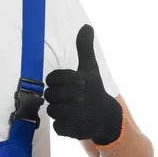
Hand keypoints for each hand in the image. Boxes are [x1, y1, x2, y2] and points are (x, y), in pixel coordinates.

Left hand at [45, 24, 122, 146]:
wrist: (108, 118)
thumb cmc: (94, 90)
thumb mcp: (90, 68)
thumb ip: (84, 48)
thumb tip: (86, 26)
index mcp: (79, 80)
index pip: (51, 78)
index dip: (57, 82)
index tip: (69, 85)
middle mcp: (78, 97)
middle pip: (49, 95)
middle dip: (57, 97)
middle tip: (70, 98)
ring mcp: (76, 115)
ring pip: (51, 110)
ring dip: (59, 111)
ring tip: (73, 109)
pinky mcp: (73, 130)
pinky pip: (56, 126)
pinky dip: (62, 125)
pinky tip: (74, 121)